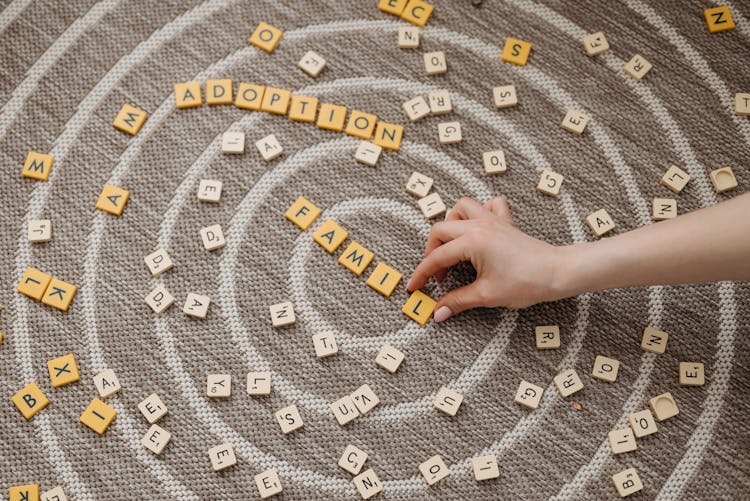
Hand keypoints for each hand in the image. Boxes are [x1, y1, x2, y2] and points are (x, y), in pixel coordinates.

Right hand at [406, 197, 568, 321]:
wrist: (557, 272)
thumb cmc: (526, 282)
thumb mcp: (487, 295)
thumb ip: (458, 301)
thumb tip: (438, 313)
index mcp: (471, 242)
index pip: (436, 258)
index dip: (422, 275)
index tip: (414, 288)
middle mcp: (479, 225)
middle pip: (441, 230)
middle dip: (432, 252)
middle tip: (437, 275)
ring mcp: (493, 220)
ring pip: (461, 208)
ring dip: (451, 224)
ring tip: (451, 246)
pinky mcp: (505, 223)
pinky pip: (488, 205)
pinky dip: (479, 211)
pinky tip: (478, 228)